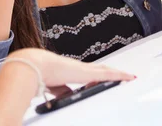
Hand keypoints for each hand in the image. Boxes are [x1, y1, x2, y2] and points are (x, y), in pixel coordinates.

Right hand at [10, 48, 135, 87]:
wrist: (33, 66)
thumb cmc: (36, 73)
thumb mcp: (50, 86)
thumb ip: (59, 91)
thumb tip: (65, 97)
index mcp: (68, 70)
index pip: (86, 72)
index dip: (96, 73)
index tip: (103, 74)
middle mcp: (77, 68)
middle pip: (99, 69)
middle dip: (111, 72)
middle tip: (123, 75)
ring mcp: (83, 69)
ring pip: (106, 71)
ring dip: (118, 74)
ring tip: (129, 76)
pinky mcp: (88, 73)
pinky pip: (109, 74)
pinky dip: (120, 75)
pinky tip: (128, 77)